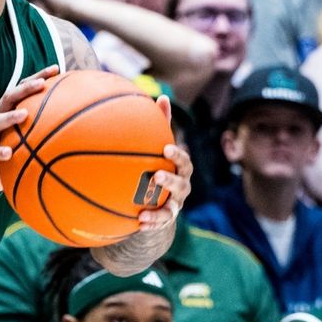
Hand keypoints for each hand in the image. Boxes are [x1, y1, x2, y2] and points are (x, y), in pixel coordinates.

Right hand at [0, 65, 60, 193]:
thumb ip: (46, 125)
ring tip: (24, 115)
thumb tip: (80, 120)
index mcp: (9, 110)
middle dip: (25, 89)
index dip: (38, 77)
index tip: (56, 68)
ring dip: (10, 117)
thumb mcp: (29, 136)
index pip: (22, 88)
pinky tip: (9, 153)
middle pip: (8, 97)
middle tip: (41, 85)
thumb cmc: (15, 150)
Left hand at [137, 95, 191, 231]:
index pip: (183, 161)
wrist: (159, 199)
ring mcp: (174, 206)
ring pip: (171, 210)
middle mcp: (181, 188)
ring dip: (159, 212)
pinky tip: (137, 224)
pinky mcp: (164, 221)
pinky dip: (150, 225)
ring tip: (144, 213)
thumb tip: (163, 96)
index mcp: (180, 170)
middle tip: (157, 176)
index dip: (177, 155)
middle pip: (181, 185)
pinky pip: (158, 225)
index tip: (165, 149)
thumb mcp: (158, 148)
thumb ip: (160, 126)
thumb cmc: (158, 166)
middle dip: (170, 180)